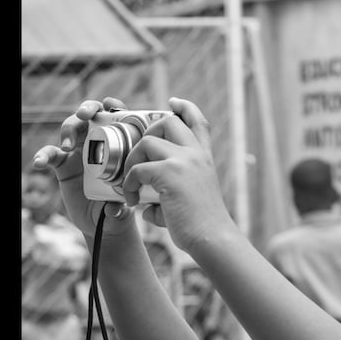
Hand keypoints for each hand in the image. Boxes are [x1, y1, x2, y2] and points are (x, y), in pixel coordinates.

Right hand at [31, 97, 136, 239]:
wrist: (102, 222)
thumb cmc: (120, 206)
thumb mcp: (124, 206)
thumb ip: (119, 207)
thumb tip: (113, 209)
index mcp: (119, 144)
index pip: (117, 118)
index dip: (113, 106)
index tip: (109, 104)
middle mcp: (98, 142)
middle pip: (90, 116)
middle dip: (86, 109)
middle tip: (83, 115)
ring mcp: (79, 151)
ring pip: (70, 129)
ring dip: (67, 131)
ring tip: (66, 147)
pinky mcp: (63, 164)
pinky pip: (50, 155)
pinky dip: (43, 156)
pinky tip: (38, 163)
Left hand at [119, 97, 236, 253]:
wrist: (212, 238)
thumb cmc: (201, 226)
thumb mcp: (190, 200)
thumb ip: (168, 195)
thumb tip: (146, 206)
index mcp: (205, 158)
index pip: (198, 121)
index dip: (185, 107)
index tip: (173, 101)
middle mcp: (196, 154)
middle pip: (169, 121)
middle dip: (147, 131)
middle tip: (138, 154)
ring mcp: (184, 161)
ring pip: (148, 140)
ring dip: (133, 159)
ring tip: (130, 182)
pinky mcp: (169, 173)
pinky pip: (138, 168)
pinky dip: (128, 183)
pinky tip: (131, 199)